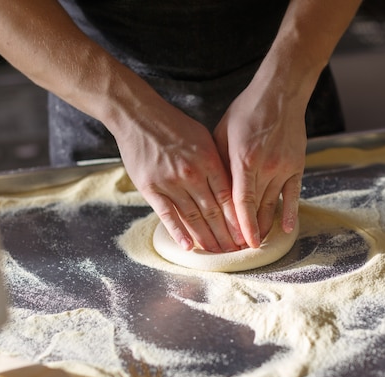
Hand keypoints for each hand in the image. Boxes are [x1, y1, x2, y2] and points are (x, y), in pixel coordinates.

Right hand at [112, 95, 244, 252]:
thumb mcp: (204, 138)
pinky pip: (167, 214)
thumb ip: (217, 164)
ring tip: (216, 253)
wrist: (139, 115)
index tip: (245, 235)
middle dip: (226, 235)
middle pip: (213, 212)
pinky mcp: (150, 188)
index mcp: (209, 161)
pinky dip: (178, 232)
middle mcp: (192, 174)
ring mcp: (170, 182)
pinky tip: (188, 246)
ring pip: (192, 217)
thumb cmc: (174, 125)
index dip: (238, 220)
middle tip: (235, 252)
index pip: (228, 199)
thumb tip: (233, 188)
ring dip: (206, 238)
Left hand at [214, 76, 306, 247]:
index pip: (241, 202)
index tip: (237, 243)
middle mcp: (265, 167)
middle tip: (241, 249)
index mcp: (243, 160)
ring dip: (265, 226)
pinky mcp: (296, 166)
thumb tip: (213, 191)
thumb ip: (220, 163)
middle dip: (248, 231)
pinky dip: (290, 213)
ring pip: (273, 205)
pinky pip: (293, 195)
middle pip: (256, 208)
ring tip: (259, 243)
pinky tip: (286, 229)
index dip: (239, 225)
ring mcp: (283, 168)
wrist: (280, 94)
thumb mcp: (222, 134)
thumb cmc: (246, 112)